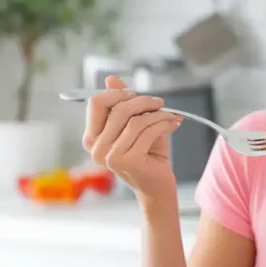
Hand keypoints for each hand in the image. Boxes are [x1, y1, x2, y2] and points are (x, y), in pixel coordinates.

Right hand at [81, 75, 182, 205]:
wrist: (158, 187)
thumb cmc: (148, 155)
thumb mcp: (135, 125)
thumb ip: (123, 103)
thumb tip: (111, 79)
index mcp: (92, 137)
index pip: (96, 102)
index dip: (118, 93)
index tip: (137, 95)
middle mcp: (95, 148)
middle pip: (117, 108)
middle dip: (143, 101)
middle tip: (160, 103)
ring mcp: (109, 156)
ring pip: (135, 120)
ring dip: (158, 114)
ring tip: (170, 116)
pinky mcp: (127, 161)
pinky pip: (147, 131)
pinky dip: (164, 124)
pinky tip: (173, 125)